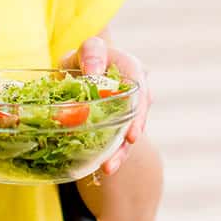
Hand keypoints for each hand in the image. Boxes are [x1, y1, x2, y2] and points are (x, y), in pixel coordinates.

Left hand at [62, 35, 150, 177]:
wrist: (79, 79)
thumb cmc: (80, 63)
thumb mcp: (82, 52)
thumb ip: (90, 54)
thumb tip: (93, 73)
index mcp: (128, 66)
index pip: (137, 78)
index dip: (138, 99)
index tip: (131, 120)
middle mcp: (135, 88)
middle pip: (140, 107)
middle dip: (134, 125)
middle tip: (129, 140)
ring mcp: (130, 109)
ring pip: (132, 129)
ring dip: (122, 149)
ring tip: (109, 166)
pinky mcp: (121, 126)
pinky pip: (121, 142)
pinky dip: (114, 155)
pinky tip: (106, 168)